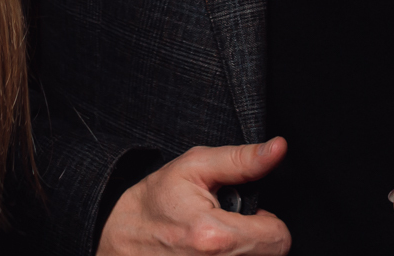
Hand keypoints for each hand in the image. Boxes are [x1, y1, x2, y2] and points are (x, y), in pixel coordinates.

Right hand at [98, 137, 290, 255]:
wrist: (114, 238)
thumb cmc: (152, 202)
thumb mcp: (194, 167)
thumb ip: (242, 159)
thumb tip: (279, 149)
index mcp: (215, 237)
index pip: (279, 239)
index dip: (268, 222)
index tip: (248, 216)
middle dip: (256, 240)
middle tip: (228, 226)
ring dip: (242, 253)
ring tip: (215, 242)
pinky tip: (206, 254)